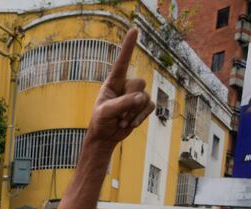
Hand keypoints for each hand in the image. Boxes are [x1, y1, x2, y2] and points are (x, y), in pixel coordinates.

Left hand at [85, 29, 154, 147]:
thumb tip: (141, 98)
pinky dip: (140, 117)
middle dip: (129, 102)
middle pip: (139, 84)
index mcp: (112, 83)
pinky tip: (130, 125)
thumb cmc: (101, 121)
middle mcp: (125, 86)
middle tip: (117, 115)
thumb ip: (123, 103)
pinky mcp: (142, 106)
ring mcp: (135, 96)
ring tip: (121, 121)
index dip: (128, 47)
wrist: (105, 137)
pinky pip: (150, 107)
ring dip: (133, 113)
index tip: (134, 30)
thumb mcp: (106, 112)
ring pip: (144, 98)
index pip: (122, 63)